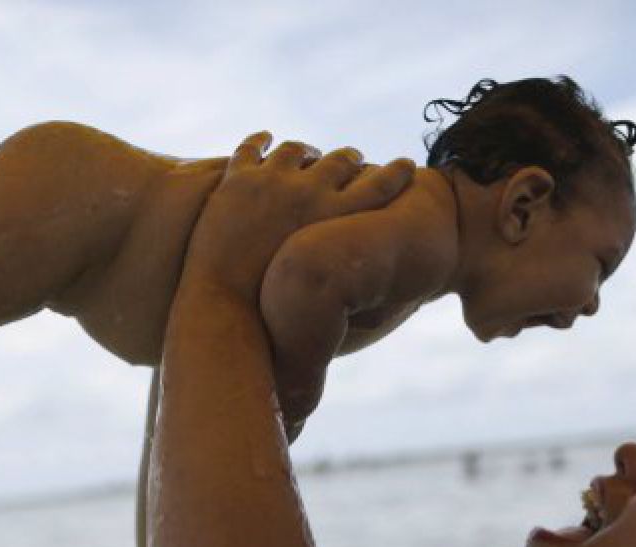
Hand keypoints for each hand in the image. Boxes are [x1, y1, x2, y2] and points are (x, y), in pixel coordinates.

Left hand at [183, 133, 414, 296]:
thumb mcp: (334, 295)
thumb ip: (362, 295)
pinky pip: (251, 148)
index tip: (408, 165)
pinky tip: (265, 140)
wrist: (227, 306)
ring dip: (306, 150)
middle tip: (352, 158)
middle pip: (340, 160)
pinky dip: (261, 141)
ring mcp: (270, 181)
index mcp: (338, 216)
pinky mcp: (236, 180)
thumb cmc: (282, 316)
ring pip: (295, 150)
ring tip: (307, 152)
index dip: (398, 172)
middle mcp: (309, 191)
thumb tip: (385, 317)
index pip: (381, 183)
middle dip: (349, 158)